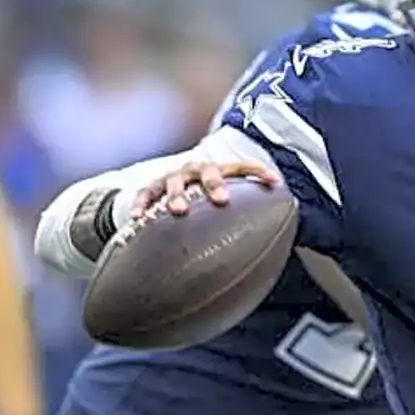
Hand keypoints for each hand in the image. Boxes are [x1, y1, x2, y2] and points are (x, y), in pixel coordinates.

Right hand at [131, 161, 279, 218]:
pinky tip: (138, 217)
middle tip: (222, 200)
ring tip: (179, 210)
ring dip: (177, 195)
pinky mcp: (150, 189)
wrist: (167, 190)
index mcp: (219, 171)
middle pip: (206, 171)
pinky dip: (141, 205)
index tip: (275, 182)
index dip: (258, 172)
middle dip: (215, 184)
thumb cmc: (204, 202)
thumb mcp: (223, 202)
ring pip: (174, 183)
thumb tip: (276, 246)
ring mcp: (172, 178)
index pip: (242, 167)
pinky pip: (144, 195)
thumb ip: (245, 216)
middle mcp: (195, 171)